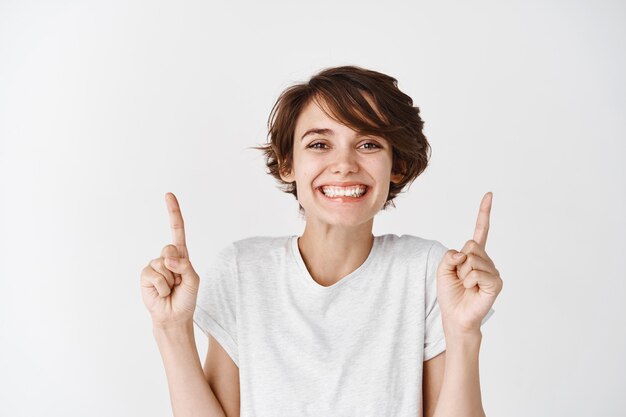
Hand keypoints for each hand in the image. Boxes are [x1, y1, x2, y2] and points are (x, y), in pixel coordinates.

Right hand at [140, 192, 199, 327]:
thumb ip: (184, 266)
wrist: (174, 316)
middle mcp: (166, 257)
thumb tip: (168, 258)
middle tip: (178, 282)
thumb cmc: (185, 297)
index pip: (177, 229)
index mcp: (180, 255)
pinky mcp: (145, 275)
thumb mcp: (193, 279)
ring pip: (163, 264)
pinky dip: (162, 287)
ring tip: (171, 289)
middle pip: (170, 248)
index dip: (173, 212)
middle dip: (177, 266)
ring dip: (170, 281)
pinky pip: (154, 275)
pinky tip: (162, 293)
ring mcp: (154, 265)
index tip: (168, 195)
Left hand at [436, 192, 502, 334]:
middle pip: (470, 245)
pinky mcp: (496, 282)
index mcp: (474, 254)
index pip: (480, 230)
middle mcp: (486, 260)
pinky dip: (468, 281)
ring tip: (467, 286)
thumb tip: (464, 253)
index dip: (484, 212)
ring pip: (472, 259)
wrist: (455, 315)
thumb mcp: (443, 269)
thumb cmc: (450, 293)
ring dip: (462, 274)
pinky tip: (473, 290)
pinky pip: (476, 272)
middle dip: (459, 261)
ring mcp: (492, 271)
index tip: (489, 195)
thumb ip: (450, 256)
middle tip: (460, 277)